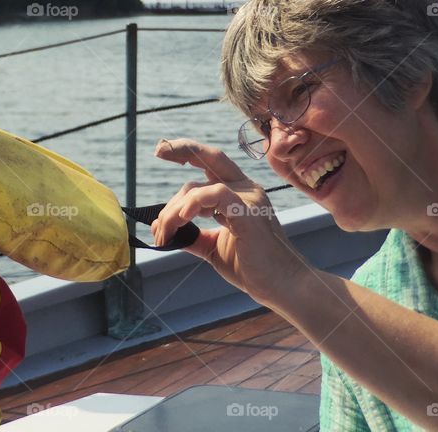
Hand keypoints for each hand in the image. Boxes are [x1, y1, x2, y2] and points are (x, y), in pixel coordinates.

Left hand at [151, 138, 309, 307]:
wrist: (281, 287)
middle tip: (156, 152)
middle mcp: (245, 188)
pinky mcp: (249, 212)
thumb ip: (191, 235)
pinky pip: (216, 194)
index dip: (187, 152)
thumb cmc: (251, 267)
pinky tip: (182, 218)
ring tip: (163, 234)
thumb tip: (162, 229)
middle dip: (180, 150)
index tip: (162, 150)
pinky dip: (193, 203)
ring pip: (199, 187)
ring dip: (173, 210)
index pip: (210, 162)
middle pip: (208, 157)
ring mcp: (249, 198)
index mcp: (238, 193)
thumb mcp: (212, 246)